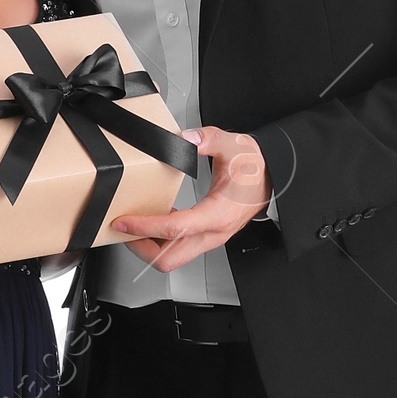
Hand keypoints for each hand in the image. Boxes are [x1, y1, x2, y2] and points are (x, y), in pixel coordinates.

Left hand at [111, 127, 269, 270]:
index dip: (145, 227)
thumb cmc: (255, 166)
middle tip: (124, 230)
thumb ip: (207, 139)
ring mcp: (210, 238)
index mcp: (218, 214)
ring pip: (173, 258)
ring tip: (134, 226)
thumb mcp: (232, 145)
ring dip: (149, 246)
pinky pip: (179, 248)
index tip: (124, 222)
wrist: (272, 176)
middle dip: (141, 248)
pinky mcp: (207, 236)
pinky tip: (154, 219)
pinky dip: (161, 240)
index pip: (175, 229)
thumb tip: (185, 138)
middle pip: (169, 259)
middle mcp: (214, 233)